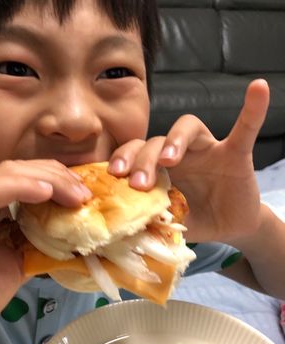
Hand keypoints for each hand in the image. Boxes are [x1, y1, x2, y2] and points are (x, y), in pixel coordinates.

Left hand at [108, 79, 269, 243]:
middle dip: (144, 160)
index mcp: (158, 167)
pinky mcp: (235, 153)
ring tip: (169, 160)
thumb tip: (127, 223)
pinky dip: (252, 110)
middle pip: (156, 140)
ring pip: (188, 127)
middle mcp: (179, 153)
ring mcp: (207, 149)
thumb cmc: (195, 217)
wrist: (230, 226)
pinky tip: (258, 89)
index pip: (136, 152)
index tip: (113, 175)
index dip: (123, 159)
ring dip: (175, 140)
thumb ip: (153, 216)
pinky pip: (244, 129)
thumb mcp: (170, 218)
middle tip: (138, 183)